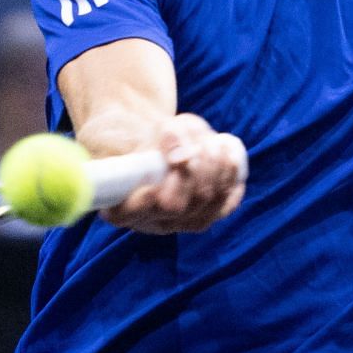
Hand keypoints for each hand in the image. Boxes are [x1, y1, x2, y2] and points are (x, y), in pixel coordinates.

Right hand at [105, 113, 246, 234]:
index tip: (154, 179)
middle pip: (176, 206)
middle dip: (190, 171)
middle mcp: (151, 221)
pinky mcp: (206, 216)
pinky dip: (231, 178)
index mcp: (121, 205)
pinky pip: (225, 205)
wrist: (158, 144)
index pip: (127, 214)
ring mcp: (181, 223)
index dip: (143, 201)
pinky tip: (228, 155)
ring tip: (213, 143)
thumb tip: (181, 156)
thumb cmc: (144, 138)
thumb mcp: (144, 129)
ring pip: (204, 203)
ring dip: (214, 168)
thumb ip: (161, 138)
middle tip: (196, 146)